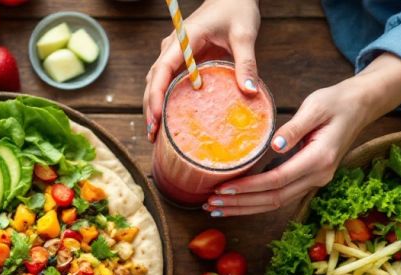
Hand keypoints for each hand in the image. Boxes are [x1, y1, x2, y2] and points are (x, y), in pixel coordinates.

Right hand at [143, 0, 261, 140]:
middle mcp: (173, 48)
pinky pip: (168, 82)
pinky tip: (168, 119)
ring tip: (156, 134)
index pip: (162, 69)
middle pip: (153, 81)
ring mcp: (175, 54)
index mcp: (183, 39)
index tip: (156, 118)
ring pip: (155, 83)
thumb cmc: (237, 10)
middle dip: (150, 108)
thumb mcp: (244, 34)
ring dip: (153, 106)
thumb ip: (246, 62)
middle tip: (152, 135)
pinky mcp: (181, 61)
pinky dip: (164, 100)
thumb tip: (250, 91)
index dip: (156, 95)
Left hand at [205, 53, 400, 215]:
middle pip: (274, 199)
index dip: (249, 187)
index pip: (277, 180)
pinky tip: (235, 201)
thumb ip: (295, 128)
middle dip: (240, 204)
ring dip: (245, 207)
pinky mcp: (308, 178)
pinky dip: (255, 200)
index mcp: (319, 159)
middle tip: (210, 204)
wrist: (361, 105)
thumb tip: (275, 145)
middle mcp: (318, 176)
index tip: (224, 189)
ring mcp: (314, 180)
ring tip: (216, 207)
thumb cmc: (337, 102)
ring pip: (275, 202)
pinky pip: (279, 194)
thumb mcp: (316, 107)